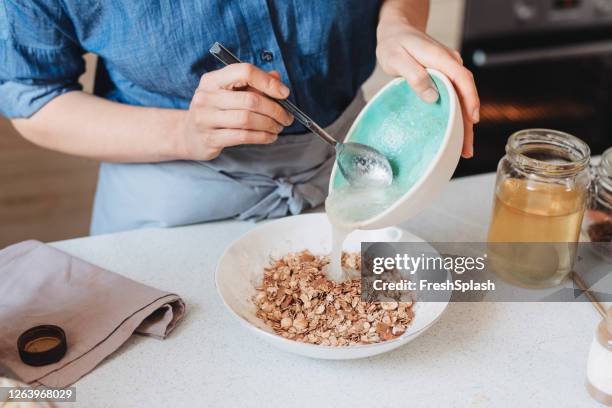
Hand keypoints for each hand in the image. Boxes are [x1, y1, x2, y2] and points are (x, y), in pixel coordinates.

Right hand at [174, 64, 293, 160]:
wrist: (188, 135)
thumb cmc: (215, 111)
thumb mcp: (230, 93)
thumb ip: (253, 84)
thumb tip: (277, 78)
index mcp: (213, 79)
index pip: (244, 71)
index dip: (267, 82)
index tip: (284, 93)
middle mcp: (206, 96)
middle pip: (250, 99)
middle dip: (275, 109)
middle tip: (287, 117)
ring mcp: (205, 118)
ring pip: (247, 119)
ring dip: (270, 124)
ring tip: (279, 127)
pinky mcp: (210, 138)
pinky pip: (243, 136)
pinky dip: (262, 137)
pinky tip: (270, 137)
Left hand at [377, 23, 479, 157]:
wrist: (395, 31)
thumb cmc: (394, 43)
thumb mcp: (397, 57)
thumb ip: (414, 75)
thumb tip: (432, 95)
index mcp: (440, 58)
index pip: (462, 79)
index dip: (469, 100)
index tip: (472, 120)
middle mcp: (449, 64)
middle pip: (465, 93)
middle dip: (468, 122)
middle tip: (467, 147)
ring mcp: (448, 71)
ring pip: (461, 98)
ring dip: (463, 122)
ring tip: (464, 147)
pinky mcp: (443, 78)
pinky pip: (454, 97)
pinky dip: (456, 114)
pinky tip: (455, 131)